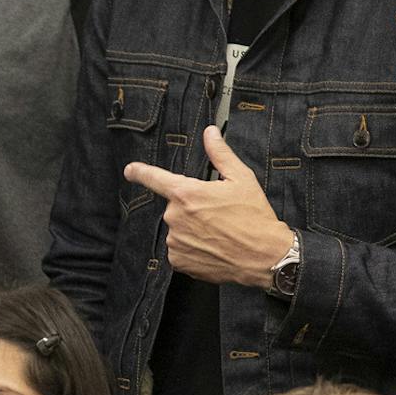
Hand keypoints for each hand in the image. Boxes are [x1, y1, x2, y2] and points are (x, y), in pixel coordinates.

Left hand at [126, 127, 296, 288]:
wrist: (264, 256)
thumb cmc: (254, 217)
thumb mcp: (242, 178)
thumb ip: (220, 154)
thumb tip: (210, 133)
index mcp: (187, 193)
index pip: (154, 178)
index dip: (140, 172)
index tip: (131, 170)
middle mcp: (175, 217)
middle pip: (175, 206)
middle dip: (192, 208)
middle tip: (218, 214)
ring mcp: (176, 240)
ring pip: (178, 229)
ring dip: (193, 229)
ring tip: (218, 233)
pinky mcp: (179, 261)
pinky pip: (180, 250)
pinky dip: (193, 248)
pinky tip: (212, 247)